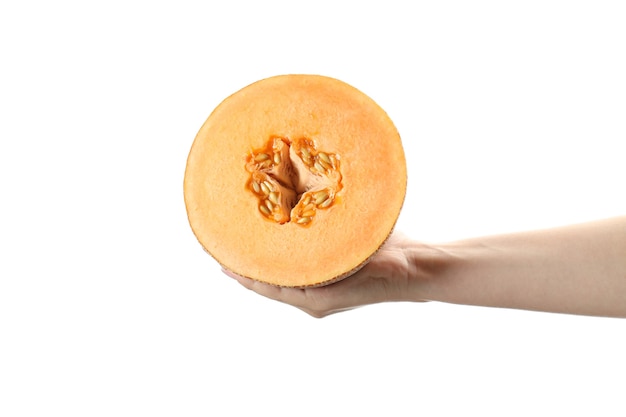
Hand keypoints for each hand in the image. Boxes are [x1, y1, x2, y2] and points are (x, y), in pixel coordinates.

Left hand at [223, 231, 423, 317]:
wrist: (416, 267)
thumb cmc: (396, 268)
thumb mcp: (373, 260)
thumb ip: (353, 258)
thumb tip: (333, 248)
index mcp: (317, 299)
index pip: (269, 288)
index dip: (243, 274)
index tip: (219, 261)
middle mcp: (314, 296)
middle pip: (269, 281)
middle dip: (245, 265)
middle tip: (218, 246)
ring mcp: (320, 285)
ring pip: (280, 273)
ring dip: (261, 257)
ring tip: (238, 242)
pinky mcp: (328, 272)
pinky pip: (294, 264)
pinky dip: (279, 252)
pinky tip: (270, 237)